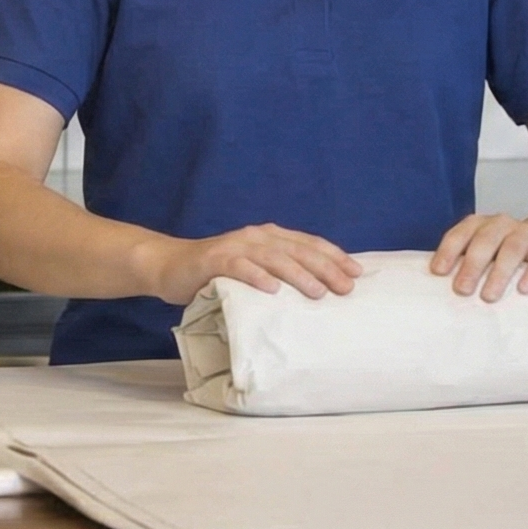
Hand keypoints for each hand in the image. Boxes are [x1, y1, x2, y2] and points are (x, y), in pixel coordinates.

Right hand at [143, 224, 362, 304]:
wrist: (170, 265)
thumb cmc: (217, 273)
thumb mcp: (253, 269)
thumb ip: (279, 272)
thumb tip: (318, 292)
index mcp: (269, 236)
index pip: (308, 243)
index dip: (334, 256)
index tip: (357, 273)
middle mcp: (256, 236)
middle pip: (297, 250)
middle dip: (325, 268)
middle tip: (346, 288)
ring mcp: (235, 246)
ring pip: (273, 258)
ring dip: (298, 274)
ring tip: (318, 292)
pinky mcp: (214, 259)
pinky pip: (238, 266)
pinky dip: (256, 277)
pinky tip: (272, 289)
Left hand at [430, 212, 527, 301]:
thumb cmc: (507, 253)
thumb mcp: (486, 254)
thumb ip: (466, 266)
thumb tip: (440, 293)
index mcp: (478, 226)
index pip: (460, 234)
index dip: (448, 251)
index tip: (438, 272)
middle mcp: (500, 224)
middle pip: (484, 241)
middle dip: (471, 265)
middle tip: (462, 290)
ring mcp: (526, 233)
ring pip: (512, 248)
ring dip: (499, 273)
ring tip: (489, 297)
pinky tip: (524, 289)